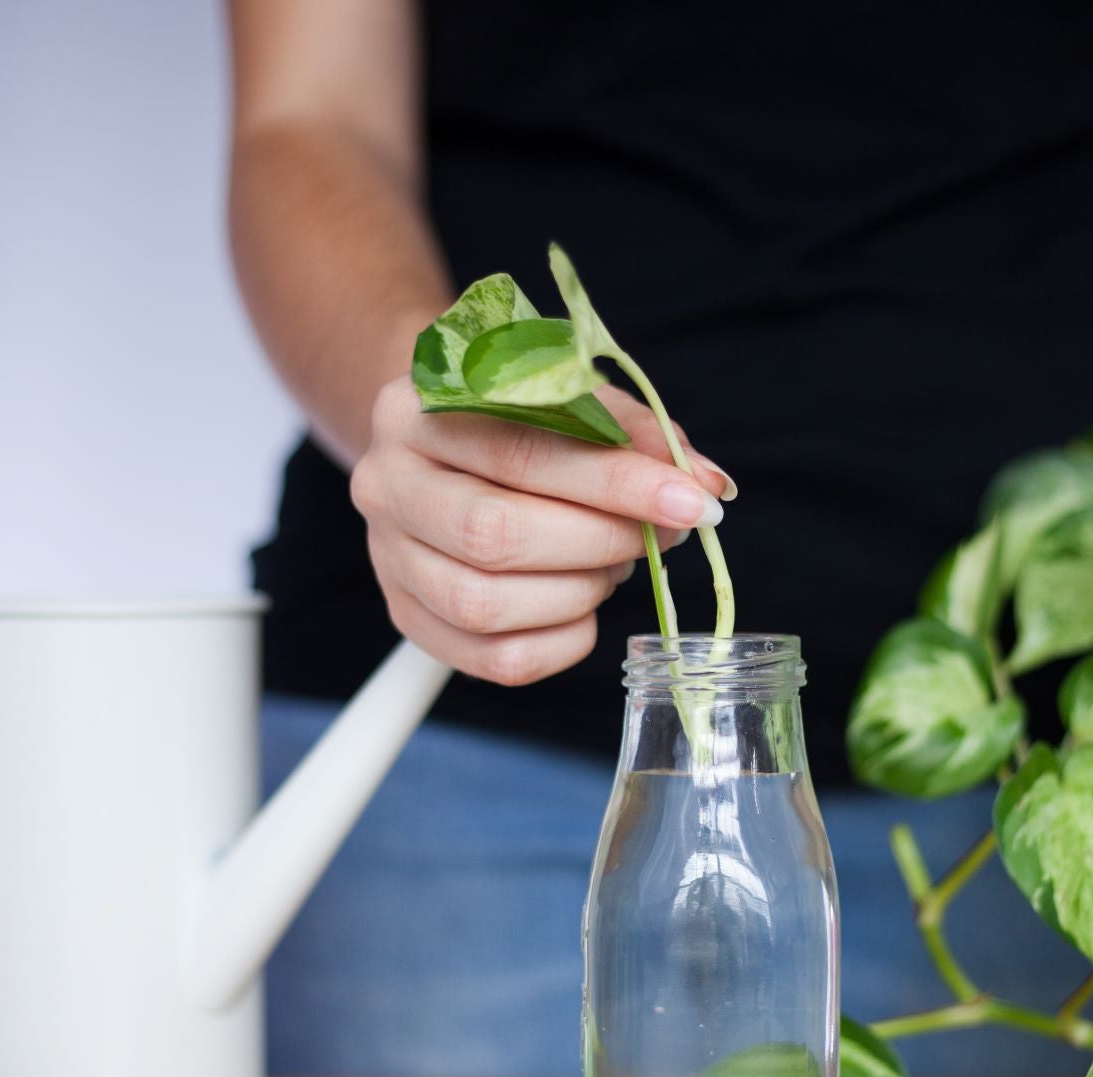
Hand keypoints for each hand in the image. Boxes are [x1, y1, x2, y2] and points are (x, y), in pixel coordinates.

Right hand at [352, 379, 734, 684]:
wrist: (446, 440)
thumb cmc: (521, 418)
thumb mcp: (577, 400)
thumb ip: (640, 437)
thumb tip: (707, 486)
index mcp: (416, 409)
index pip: (520, 454)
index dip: (614, 484)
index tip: (692, 501)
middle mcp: (385, 483)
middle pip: (493, 535)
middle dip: (601, 542)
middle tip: (657, 534)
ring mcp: (389, 557)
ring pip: (486, 605)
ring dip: (580, 592)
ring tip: (613, 563)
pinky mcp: (409, 617)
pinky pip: (495, 660)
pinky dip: (564, 640)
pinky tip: (584, 607)